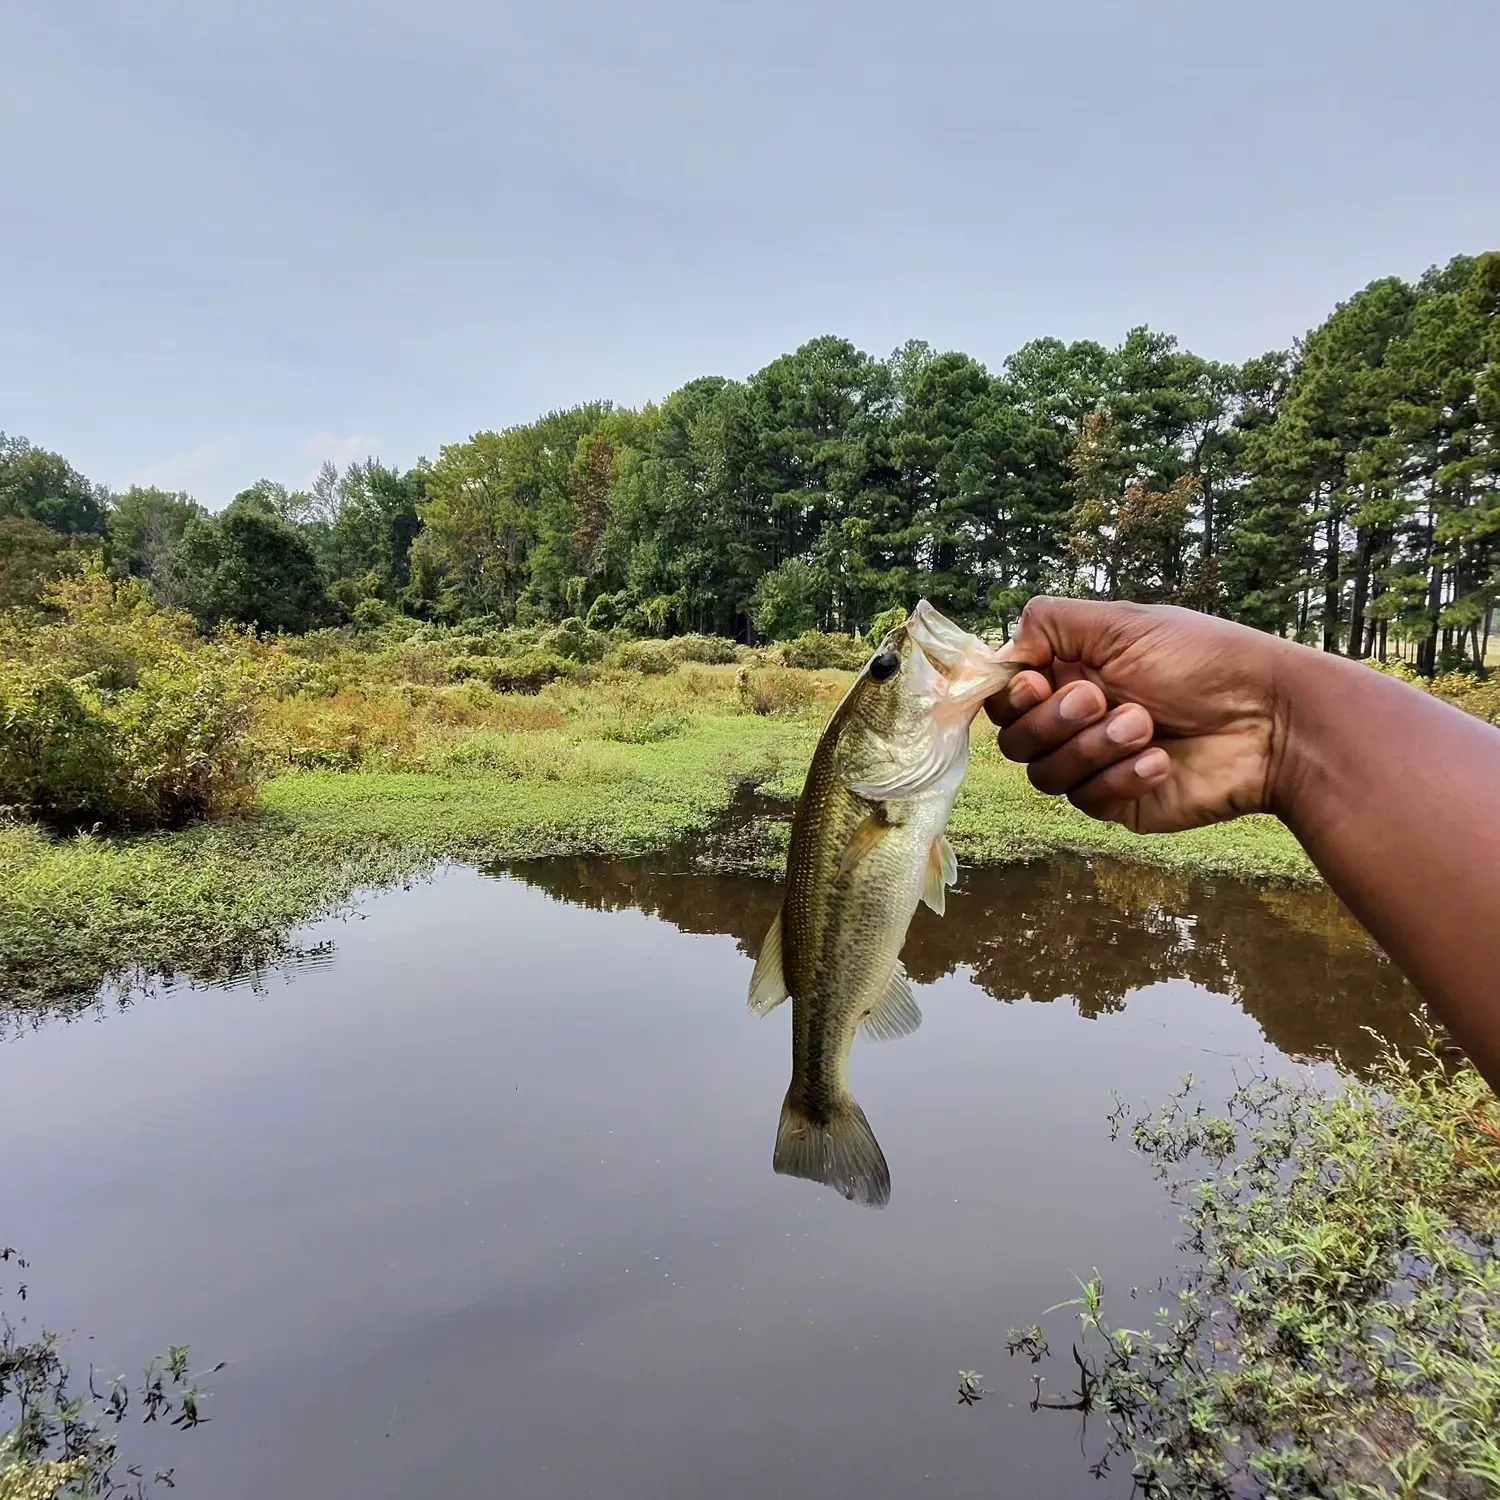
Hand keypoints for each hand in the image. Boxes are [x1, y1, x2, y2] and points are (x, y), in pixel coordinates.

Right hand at [986, 597, 1298, 833]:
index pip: (1005, 695)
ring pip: (1044, 774)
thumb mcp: (1123, 624)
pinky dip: (1121, 777)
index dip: (1009, 696)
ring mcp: (1095, 765)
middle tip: (1101, 699)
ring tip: (1145, 727)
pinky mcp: (1118, 803)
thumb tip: (1002, 652)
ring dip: (1091, 748)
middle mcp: (1076, 719)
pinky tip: (1162, 761)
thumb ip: (1049, 624)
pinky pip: (1086, 801)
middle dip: (1053, 720)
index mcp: (1072, 672)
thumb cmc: (1204, 661)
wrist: (1271, 721)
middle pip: (1014, 739)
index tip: (1035, 683)